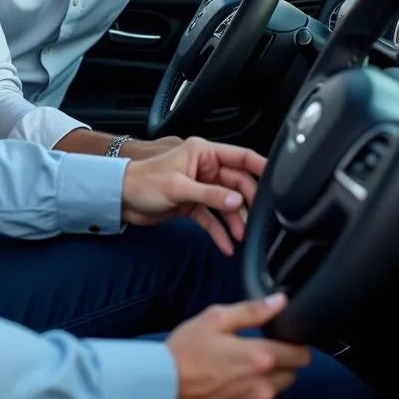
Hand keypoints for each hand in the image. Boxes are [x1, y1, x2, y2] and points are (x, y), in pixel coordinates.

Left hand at [121, 137, 264, 254]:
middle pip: (238, 184)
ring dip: (235, 221)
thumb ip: (210, 194)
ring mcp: (200, 187)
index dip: (260, 166)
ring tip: (241, 237)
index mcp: (202, 153)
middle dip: (247, 203)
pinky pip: (213, 218)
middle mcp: (204, 168)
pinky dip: (220, 231)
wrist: (120, 198)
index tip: (278, 179)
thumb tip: (237, 201)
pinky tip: (226, 245)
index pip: (240, 156)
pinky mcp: (193, 204)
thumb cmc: (143, 181)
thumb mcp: (179, 187)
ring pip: (228, 204)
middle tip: (254, 222)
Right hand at [167, 293, 311, 398]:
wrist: (163, 387)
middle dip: (283, 360)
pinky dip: (251, 389)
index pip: (302, 355)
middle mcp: (263, 385)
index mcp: (261, 358)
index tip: (282, 336)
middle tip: (258, 346)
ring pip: (276, 388)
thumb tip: (280, 301)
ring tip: (240, 362)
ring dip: (268, 376)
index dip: (296, 343)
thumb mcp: (215, 318)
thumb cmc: (186, 351)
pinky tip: (229, 377)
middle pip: (293, 374)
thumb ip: (252, 310)